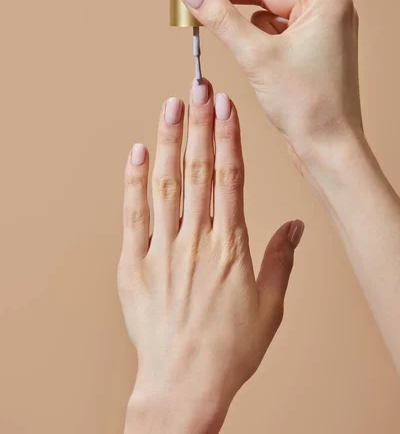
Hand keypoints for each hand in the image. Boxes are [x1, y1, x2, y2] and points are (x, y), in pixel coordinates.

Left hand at [118, 80, 303, 433]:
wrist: (184, 383)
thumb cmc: (229, 348)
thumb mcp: (270, 306)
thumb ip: (281, 260)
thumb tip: (295, 226)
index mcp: (231, 247)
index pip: (230, 178)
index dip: (227, 137)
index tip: (225, 106)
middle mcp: (197, 241)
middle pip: (199, 171)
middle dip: (200, 125)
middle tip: (199, 87)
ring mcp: (163, 250)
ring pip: (166, 184)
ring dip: (170, 142)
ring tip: (171, 106)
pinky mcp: (134, 265)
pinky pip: (133, 215)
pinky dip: (134, 182)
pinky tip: (138, 152)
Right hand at [176, 0, 362, 159]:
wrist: (329, 148)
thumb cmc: (307, 104)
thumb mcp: (255, 55)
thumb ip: (220, 18)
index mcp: (328, 0)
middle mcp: (329, 10)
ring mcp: (321, 32)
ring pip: (275, 7)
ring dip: (244, 12)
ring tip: (214, 20)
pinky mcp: (311, 51)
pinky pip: (278, 29)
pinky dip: (256, 32)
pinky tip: (240, 44)